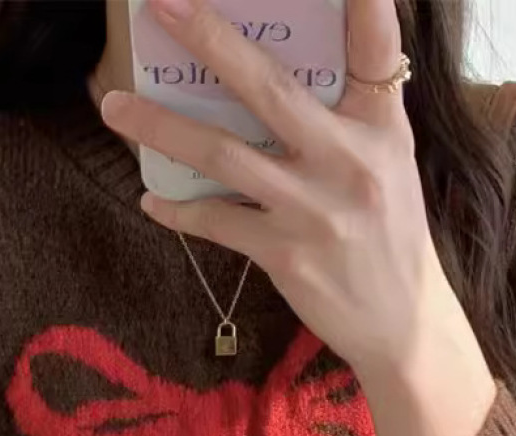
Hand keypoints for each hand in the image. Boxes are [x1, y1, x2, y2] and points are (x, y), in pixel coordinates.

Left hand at [101, 0, 498, 435]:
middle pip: (269, 89)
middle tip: (162, 5)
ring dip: (161, 127)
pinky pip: (217, 222)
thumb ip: (355, 111)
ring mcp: (314, 210)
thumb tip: (286, 71)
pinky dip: (179, 211)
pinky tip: (150, 199)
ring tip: (113, 105)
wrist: (403, 324)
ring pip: (224, 155)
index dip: (364, 3)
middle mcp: (350, 161)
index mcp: (381, 127)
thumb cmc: (390, 235)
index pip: (375, 49)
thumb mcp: (392, 162)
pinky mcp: (286, 255)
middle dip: (210, 41)